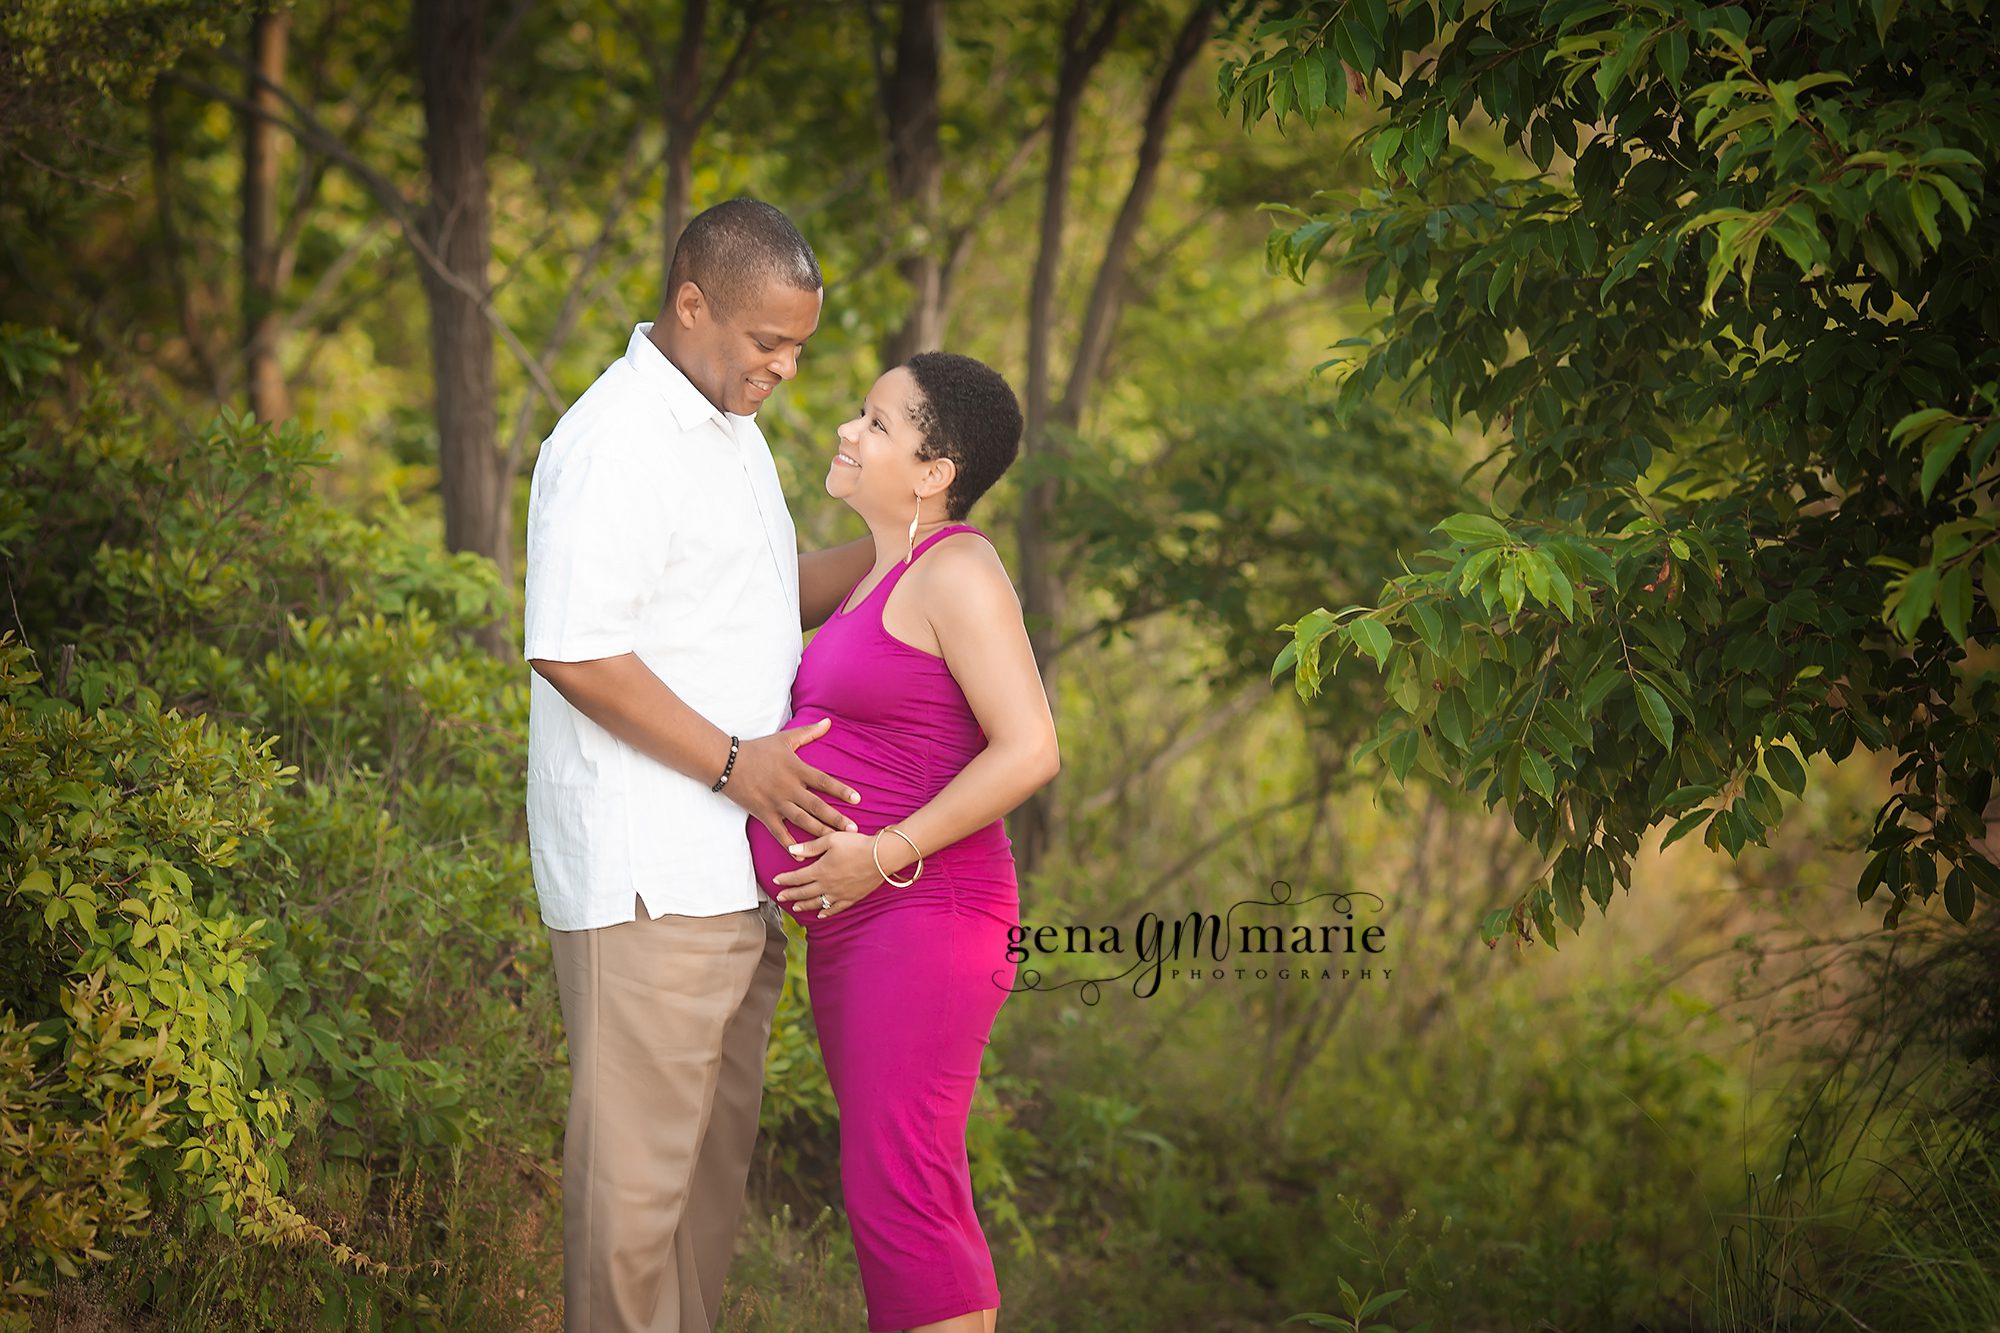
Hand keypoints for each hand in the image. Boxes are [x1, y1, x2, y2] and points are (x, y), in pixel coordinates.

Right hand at [724, 719, 861, 845]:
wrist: (727, 762)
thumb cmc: (758, 749)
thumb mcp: (785, 738)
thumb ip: (809, 732)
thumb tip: (828, 721)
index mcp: (797, 769)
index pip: (824, 782)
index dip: (841, 791)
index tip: (858, 800)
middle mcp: (789, 788)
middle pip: (817, 806)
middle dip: (836, 819)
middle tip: (853, 830)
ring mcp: (776, 803)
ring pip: (802, 822)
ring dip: (819, 832)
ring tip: (835, 842)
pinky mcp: (764, 814)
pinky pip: (779, 833)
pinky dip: (790, 845)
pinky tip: (801, 856)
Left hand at [772, 831, 892, 918]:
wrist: (881, 856)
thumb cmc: (856, 844)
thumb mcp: (831, 840)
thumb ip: (810, 847)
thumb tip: (791, 851)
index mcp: (820, 870)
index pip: (796, 877)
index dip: (785, 880)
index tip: (775, 881)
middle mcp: (827, 885)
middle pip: (804, 893)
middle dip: (790, 894)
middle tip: (780, 897)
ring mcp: (839, 894)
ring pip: (817, 903)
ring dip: (804, 905)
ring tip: (795, 907)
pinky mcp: (851, 898)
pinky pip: (835, 909)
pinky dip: (826, 912)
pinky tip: (820, 914)